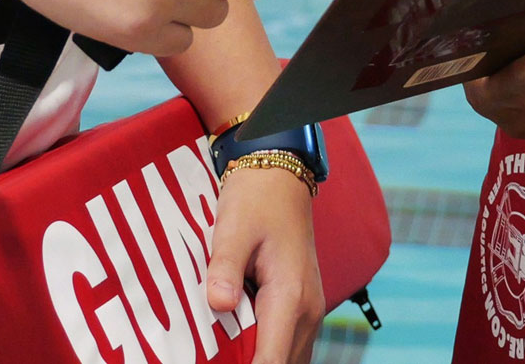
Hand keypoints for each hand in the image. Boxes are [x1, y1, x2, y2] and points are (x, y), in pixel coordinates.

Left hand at [206, 163, 323, 363]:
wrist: (281, 178)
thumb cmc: (256, 199)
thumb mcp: (233, 229)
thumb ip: (225, 268)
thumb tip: (218, 303)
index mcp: (290, 296)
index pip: (271, 361)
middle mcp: (308, 310)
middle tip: (215, 357)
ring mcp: (310, 309)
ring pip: (290, 359)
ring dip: (261, 359)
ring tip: (225, 353)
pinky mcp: (304, 306)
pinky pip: (289, 345)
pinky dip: (269, 352)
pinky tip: (242, 346)